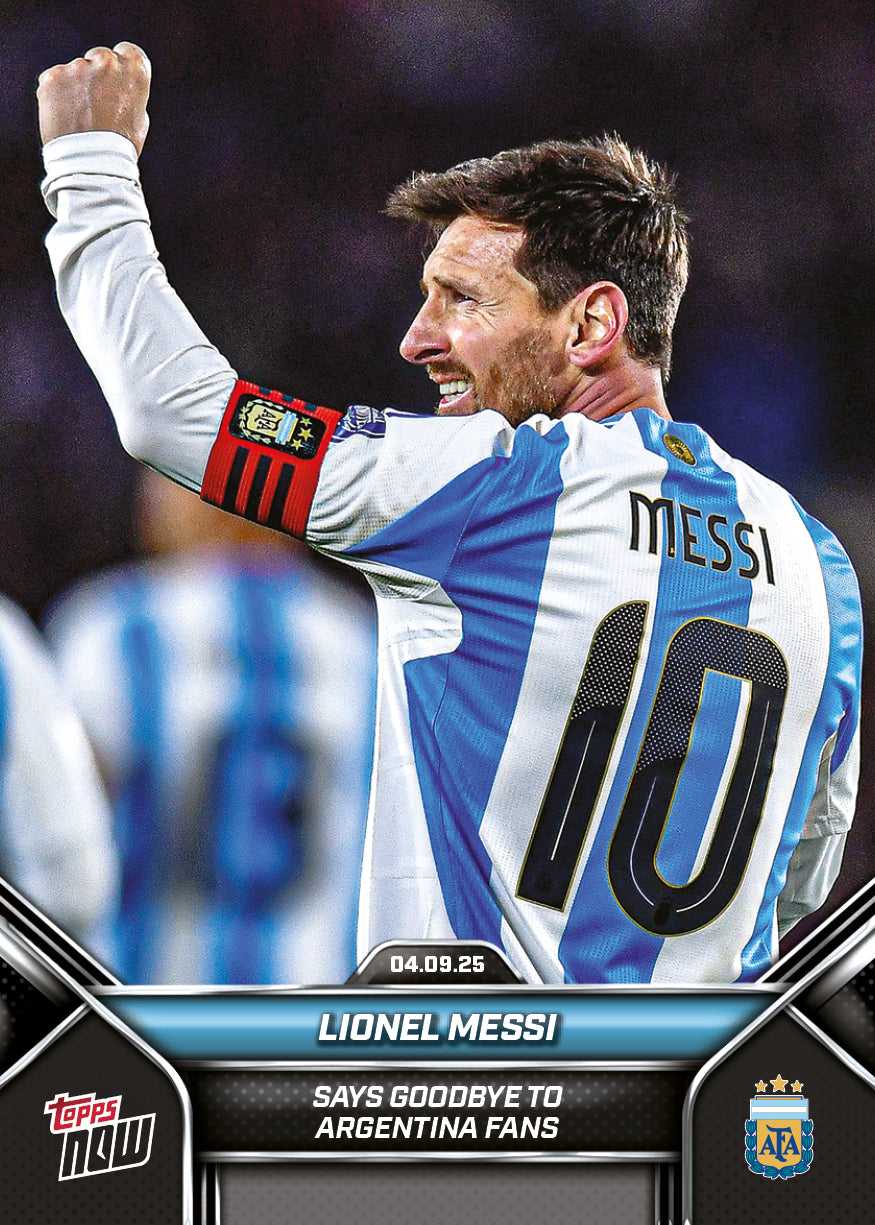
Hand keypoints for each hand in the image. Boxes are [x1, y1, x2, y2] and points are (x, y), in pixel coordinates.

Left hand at [37, 42, 150, 156]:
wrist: (91, 164)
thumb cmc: (120, 147)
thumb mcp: (139, 118)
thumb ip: (128, 93)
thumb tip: (118, 86)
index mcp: (134, 69)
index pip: (128, 52)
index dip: (122, 68)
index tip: (116, 84)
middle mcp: (106, 62)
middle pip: (100, 57)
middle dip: (97, 76)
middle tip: (96, 106)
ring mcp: (77, 67)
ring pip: (75, 71)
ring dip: (75, 88)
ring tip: (79, 118)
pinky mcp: (53, 77)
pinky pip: (54, 81)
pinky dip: (56, 95)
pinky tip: (64, 117)